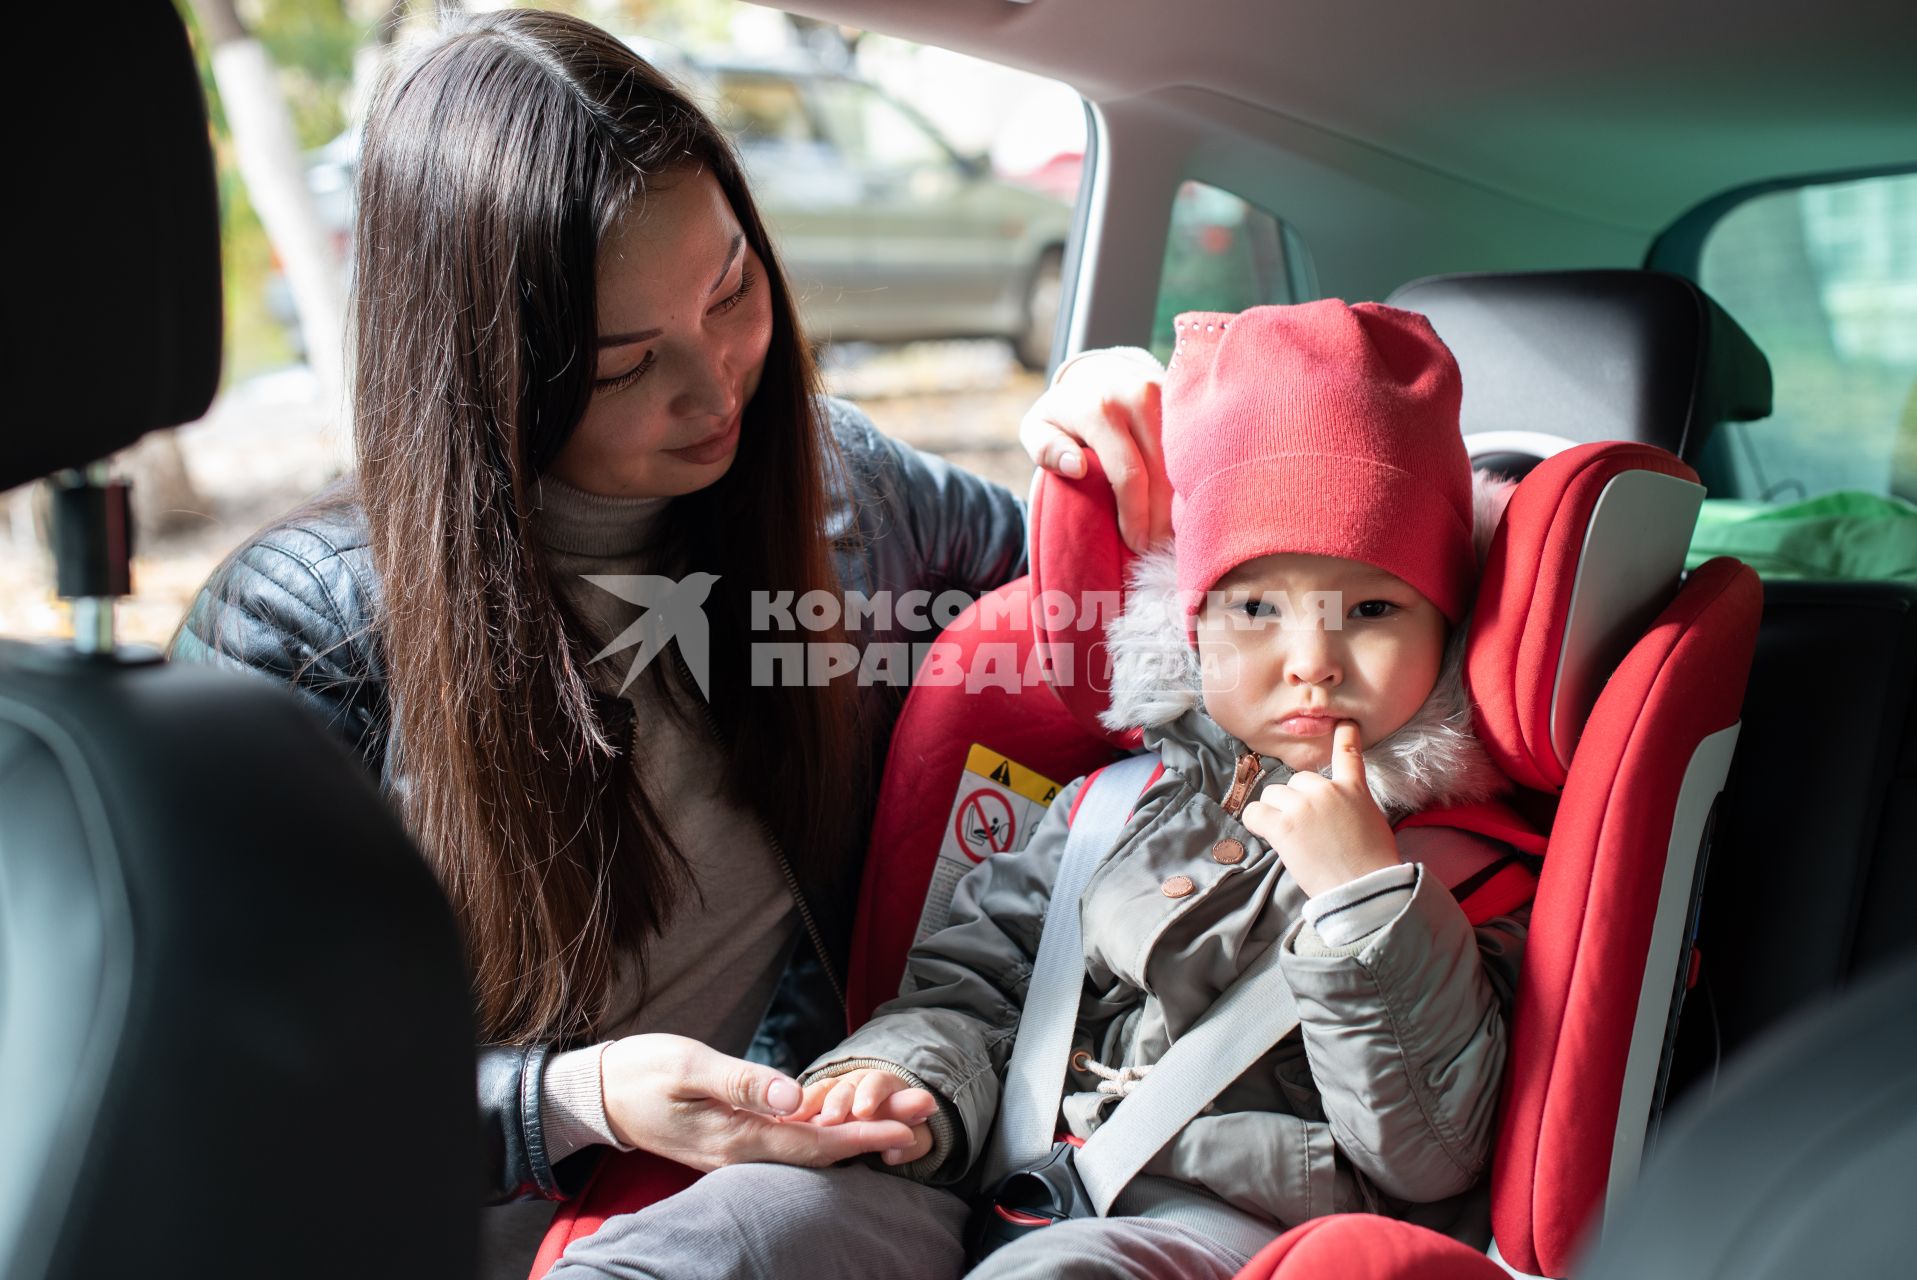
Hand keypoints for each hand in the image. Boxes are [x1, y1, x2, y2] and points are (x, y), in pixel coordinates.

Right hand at [599, 1034, 920, 1171]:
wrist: (603, 1094)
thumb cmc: (642, 1074)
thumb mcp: (688, 1068)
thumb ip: (741, 1082)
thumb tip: (791, 1096)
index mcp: (737, 1138)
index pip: (813, 1145)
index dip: (862, 1137)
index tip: (904, 1130)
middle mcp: (746, 1150)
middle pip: (822, 1148)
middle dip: (875, 1132)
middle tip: (924, 1117)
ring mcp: (742, 1144)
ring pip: (811, 1141)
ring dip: (857, 1127)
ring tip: (902, 1112)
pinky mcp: (738, 1132)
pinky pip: (790, 1134)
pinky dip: (825, 1124)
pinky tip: (850, 1111)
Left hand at [1019, 348, 1170, 552]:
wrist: (1097, 371)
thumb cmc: (1065, 413)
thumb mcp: (1037, 428)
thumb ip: (1046, 449)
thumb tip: (1076, 468)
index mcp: (1101, 408)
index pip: (1127, 473)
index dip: (1135, 514)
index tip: (1136, 543)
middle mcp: (1139, 395)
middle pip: (1162, 472)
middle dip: (1162, 517)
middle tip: (1158, 548)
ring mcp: (1167, 394)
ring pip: (1184, 462)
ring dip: (1180, 502)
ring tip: (1172, 532)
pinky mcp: (1184, 399)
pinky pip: (1194, 447)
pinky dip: (1189, 479)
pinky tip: (1183, 504)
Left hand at [1240, 723, 1400, 898]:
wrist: (1364, 888)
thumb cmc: (1372, 863)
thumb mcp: (1371, 822)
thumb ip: (1351, 805)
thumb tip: (1334, 812)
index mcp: (1353, 789)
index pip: (1348, 753)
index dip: (1345, 735)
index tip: (1344, 723)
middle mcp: (1326, 790)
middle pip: (1296, 781)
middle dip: (1296, 800)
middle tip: (1307, 829)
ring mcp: (1303, 806)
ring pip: (1273, 795)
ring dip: (1276, 812)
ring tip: (1292, 837)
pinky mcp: (1283, 826)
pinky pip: (1255, 813)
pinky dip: (1257, 823)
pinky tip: (1268, 835)